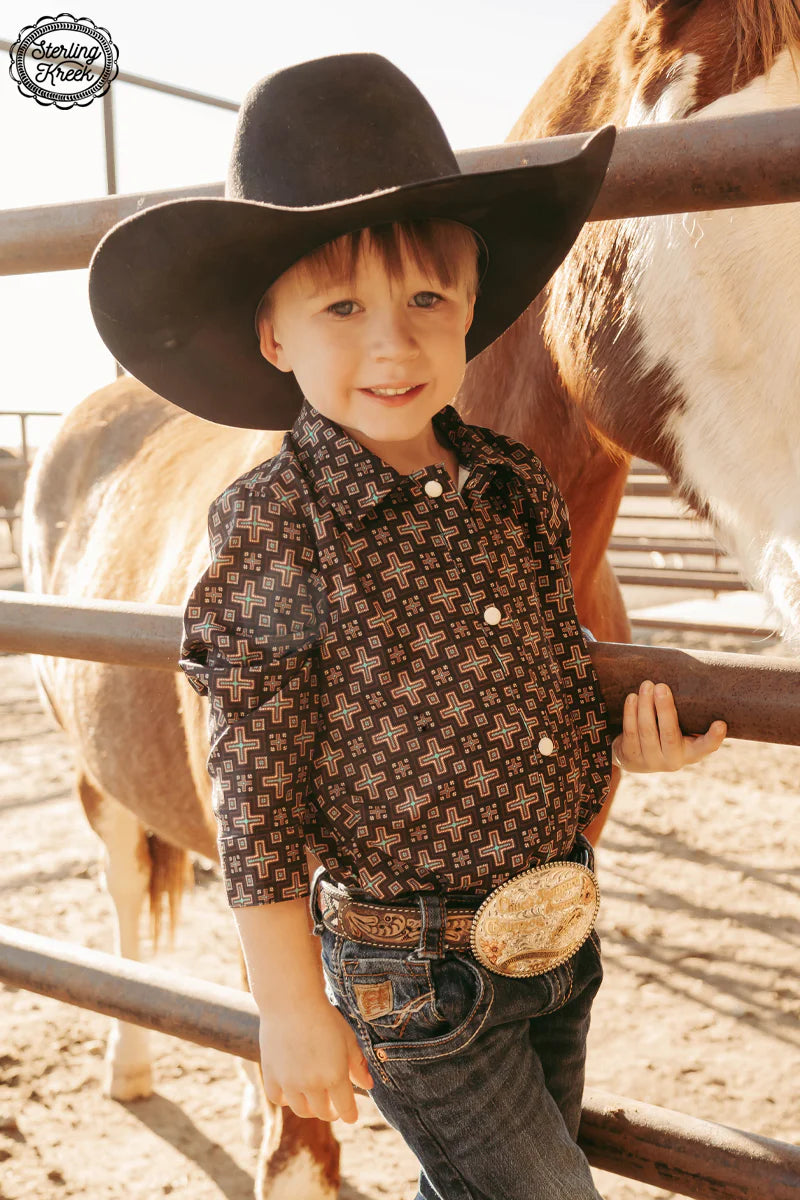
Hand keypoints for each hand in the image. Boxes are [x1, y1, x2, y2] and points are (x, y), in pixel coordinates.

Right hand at [259, 1000, 374, 1123]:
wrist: (291, 1001)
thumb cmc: (324, 1017)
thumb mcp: (348, 1039)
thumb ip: (357, 1065)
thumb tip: (367, 1086)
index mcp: (335, 1076)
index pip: (346, 1110)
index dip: (350, 1114)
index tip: (351, 1114)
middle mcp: (312, 1084)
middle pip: (324, 1113)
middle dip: (332, 1111)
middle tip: (333, 1104)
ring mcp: (289, 1082)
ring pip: (302, 1110)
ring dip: (311, 1108)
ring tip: (314, 1097)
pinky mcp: (271, 1076)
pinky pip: (278, 1099)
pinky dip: (286, 1098)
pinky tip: (292, 1089)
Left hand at [611, 679, 726, 772]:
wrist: (637, 756)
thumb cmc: (667, 733)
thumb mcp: (683, 730)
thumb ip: (689, 714)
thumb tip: (697, 677)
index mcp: (692, 753)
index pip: (707, 747)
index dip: (714, 737)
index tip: (720, 724)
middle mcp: (673, 761)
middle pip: (670, 734)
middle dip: (665, 709)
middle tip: (662, 686)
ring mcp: (651, 761)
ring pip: (647, 731)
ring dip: (645, 706)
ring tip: (647, 685)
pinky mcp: (631, 757)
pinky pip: (630, 732)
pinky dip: (631, 713)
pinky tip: (633, 697)